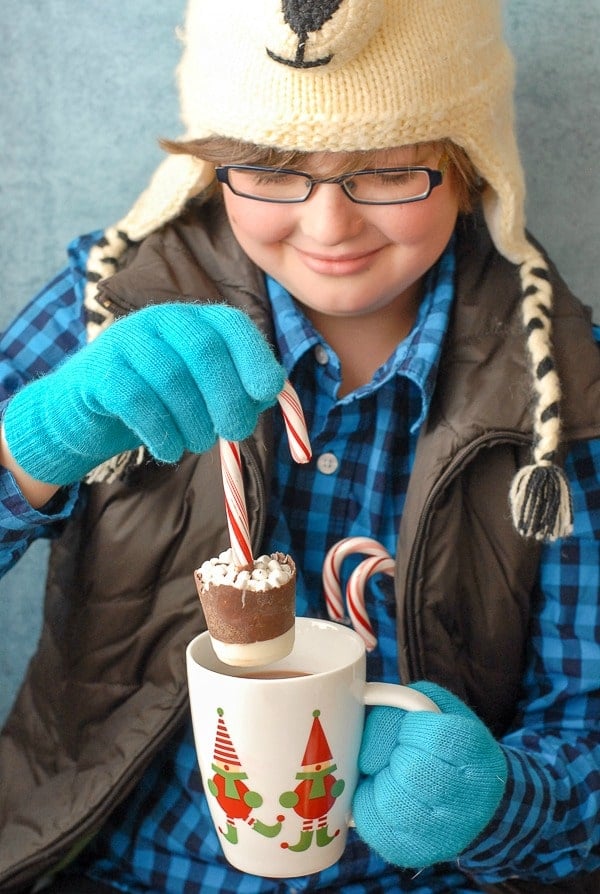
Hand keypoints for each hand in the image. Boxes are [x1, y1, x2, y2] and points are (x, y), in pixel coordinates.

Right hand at [3, 303, 285, 484]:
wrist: (83, 415)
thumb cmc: (155, 405)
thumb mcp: (200, 393)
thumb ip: (239, 389)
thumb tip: (275, 391)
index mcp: (192, 321)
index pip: (231, 325)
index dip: (254, 356)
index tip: (267, 392)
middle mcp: (159, 321)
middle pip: (204, 349)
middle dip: (227, 396)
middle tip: (235, 431)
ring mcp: (125, 341)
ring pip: (171, 377)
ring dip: (193, 421)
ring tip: (195, 443)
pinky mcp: (99, 371)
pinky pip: (137, 400)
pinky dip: (161, 432)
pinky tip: (167, 449)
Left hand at [353, 681, 506, 867]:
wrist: (476, 800)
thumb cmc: (446, 744)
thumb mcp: (434, 707)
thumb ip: (401, 703)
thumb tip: (361, 731)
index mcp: (474, 752)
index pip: (435, 736)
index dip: (410, 730)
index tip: (410, 731)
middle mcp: (467, 798)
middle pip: (411, 772)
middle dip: (392, 757)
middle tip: (397, 755)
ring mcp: (445, 832)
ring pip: (391, 806)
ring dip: (378, 783)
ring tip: (389, 775)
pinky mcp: (419, 853)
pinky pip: (376, 829)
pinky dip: (367, 806)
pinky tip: (381, 796)